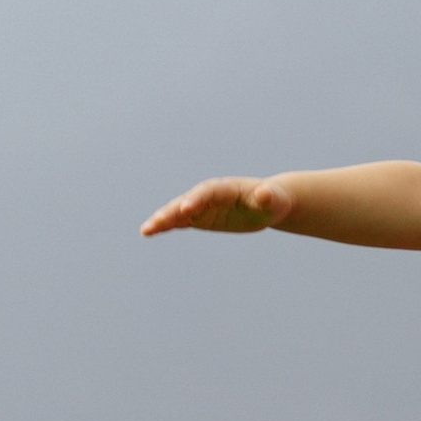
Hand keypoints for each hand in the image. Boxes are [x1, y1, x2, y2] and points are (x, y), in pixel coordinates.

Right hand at [141, 177, 294, 236]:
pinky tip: (150, 232)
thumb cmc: (273, 201)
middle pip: (187, 201)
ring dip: (163, 220)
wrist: (268, 202)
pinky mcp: (201, 216)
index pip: (208, 193)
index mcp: (225, 188)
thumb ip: (268, 197)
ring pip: (179, 211)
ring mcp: (203, 206)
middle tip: (157, 223)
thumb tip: (266, 194)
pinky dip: (167, 225)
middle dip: (172, 211)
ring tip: (146, 231)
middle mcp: (209, 195)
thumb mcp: (274, 200)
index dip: (197, 200)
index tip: (186, 209)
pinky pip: (181, 220)